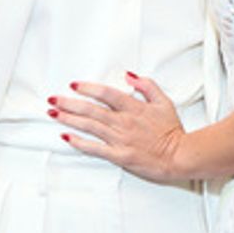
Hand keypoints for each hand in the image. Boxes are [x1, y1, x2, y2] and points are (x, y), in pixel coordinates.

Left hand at [48, 75, 185, 182]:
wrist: (180, 156)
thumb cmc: (172, 131)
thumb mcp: (164, 102)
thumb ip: (147, 86)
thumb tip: (129, 76)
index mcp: (134, 108)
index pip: (106, 93)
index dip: (88, 88)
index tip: (74, 85)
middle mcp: (124, 122)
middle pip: (91, 109)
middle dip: (69, 103)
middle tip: (53, 99)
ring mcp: (120, 139)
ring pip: (89, 126)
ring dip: (69, 119)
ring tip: (53, 114)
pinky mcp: (119, 155)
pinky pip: (95, 148)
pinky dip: (79, 142)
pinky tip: (66, 137)